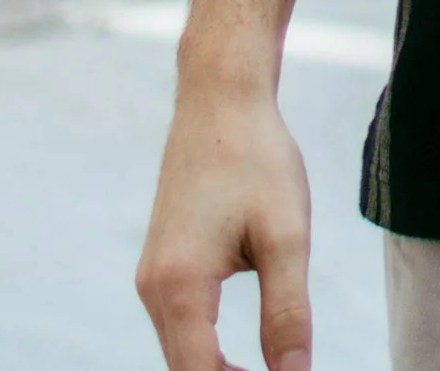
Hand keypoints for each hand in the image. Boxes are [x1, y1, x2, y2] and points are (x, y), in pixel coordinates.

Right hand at [138, 75, 314, 370]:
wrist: (220, 96)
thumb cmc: (257, 157)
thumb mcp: (286, 235)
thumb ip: (288, 313)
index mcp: (181, 285)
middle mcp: (153, 288)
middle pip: (187, 370)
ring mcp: (151, 277)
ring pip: (182, 351)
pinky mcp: (160, 265)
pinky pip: (181, 326)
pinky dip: (207, 349)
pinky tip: (243, 358)